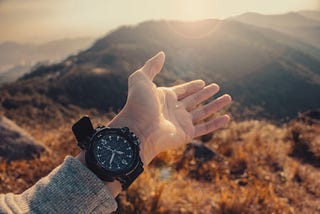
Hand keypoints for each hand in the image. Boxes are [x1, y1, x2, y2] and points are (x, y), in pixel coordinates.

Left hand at [109, 51, 231, 164]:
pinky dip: (216, 124)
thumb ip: (151, 66)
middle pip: (194, 100)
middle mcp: (173, 110)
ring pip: (202, 112)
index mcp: (164, 97)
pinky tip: (227, 118)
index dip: (192, 86)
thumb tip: (162, 54)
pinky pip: (205, 128)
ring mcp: (180, 122)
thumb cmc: (138, 104)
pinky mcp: (186, 134)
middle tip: (217, 87)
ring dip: (215, 105)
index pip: (182, 90)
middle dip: (206, 94)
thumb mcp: (141, 79)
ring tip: (228, 97)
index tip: (202, 83)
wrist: (137, 130)